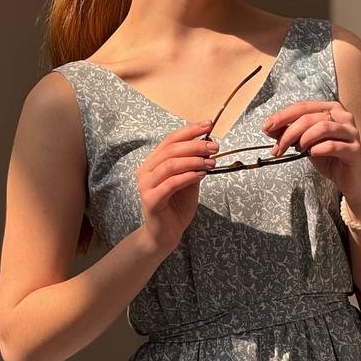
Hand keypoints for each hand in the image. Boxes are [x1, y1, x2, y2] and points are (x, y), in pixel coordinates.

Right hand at [136, 121, 219, 252]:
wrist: (165, 235)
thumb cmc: (176, 208)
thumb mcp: (189, 181)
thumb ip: (194, 165)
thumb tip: (208, 146)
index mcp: (153, 163)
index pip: (170, 140)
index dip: (189, 131)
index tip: (208, 125)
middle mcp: (145, 171)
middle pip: (171, 150)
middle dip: (195, 145)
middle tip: (214, 147)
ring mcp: (146, 186)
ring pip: (170, 165)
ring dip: (194, 160)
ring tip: (211, 162)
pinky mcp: (151, 200)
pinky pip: (171, 183)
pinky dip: (188, 176)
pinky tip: (201, 175)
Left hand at [262, 99, 360, 200]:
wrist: (351, 178)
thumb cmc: (329, 157)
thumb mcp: (306, 143)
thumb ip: (290, 133)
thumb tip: (269, 128)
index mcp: (331, 109)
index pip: (303, 106)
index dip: (283, 116)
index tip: (266, 127)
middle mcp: (343, 116)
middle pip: (310, 117)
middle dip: (288, 132)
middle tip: (278, 148)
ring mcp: (351, 132)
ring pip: (322, 127)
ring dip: (304, 139)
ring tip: (298, 150)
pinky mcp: (355, 150)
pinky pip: (333, 145)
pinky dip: (318, 149)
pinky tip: (312, 154)